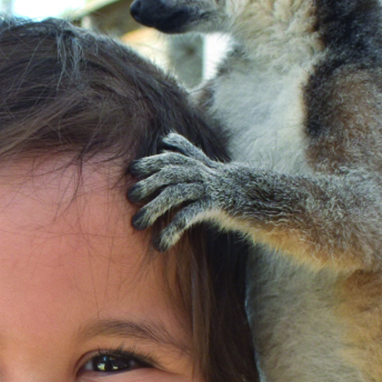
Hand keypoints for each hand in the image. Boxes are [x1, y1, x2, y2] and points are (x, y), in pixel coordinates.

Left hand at [127, 131, 230, 250]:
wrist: (251, 195)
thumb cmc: (221, 182)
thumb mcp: (203, 164)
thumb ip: (185, 151)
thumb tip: (167, 138)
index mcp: (193, 164)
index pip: (167, 159)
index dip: (149, 162)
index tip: (132, 170)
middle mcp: (198, 173)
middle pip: (168, 175)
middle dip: (148, 184)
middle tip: (130, 198)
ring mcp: (205, 188)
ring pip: (174, 194)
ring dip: (153, 209)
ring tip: (137, 224)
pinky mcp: (213, 205)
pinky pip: (188, 216)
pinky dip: (172, 229)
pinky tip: (160, 243)